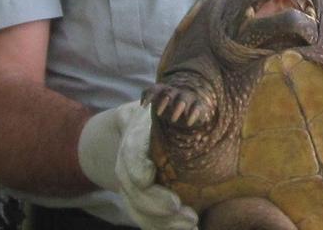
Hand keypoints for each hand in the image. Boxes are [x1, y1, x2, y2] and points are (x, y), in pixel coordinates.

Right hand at [78, 102, 197, 229]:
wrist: (137, 128)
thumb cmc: (163, 116)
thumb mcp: (167, 105)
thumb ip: (178, 108)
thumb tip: (194, 111)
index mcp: (135, 136)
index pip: (131, 153)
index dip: (136, 166)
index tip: (148, 176)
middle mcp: (128, 165)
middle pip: (134, 188)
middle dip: (154, 201)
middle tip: (178, 207)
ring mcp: (131, 186)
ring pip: (138, 209)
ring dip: (162, 222)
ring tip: (190, 223)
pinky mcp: (139, 201)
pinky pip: (146, 219)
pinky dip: (163, 228)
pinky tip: (190, 229)